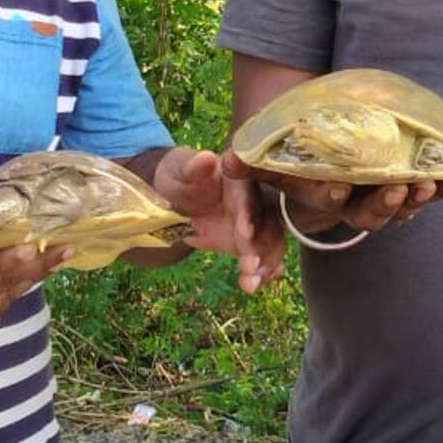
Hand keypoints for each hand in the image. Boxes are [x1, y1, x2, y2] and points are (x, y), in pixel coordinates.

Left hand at [156, 147, 283, 292]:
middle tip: (250, 266)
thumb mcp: (180, 170)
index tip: (245, 232)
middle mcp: (253, 202)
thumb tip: (206, 158)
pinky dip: (262, 273)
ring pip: (267, 244)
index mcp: (240, 180)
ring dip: (263, 265)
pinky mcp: (247, 243)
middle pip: (266, 224)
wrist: (174, 197)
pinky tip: (257, 285)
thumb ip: (194, 167)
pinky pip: (259, 258)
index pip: (249, 197)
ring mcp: (253, 224)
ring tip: (250, 284)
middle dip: (261, 247)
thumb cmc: (179, 176)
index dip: (249, 215)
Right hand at [224, 150, 442, 237]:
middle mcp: (347, 205)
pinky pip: (424, 195)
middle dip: (385, 205)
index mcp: (316, 196)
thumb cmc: (289, 154)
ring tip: (431, 183)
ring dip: (417, 198)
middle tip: (400, 188)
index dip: (329, 195)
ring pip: (399, 209)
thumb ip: (247, 162)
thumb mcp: (262, 159)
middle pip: (367, 214)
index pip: (320, 200)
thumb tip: (225, 162)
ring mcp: (376, 200)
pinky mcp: (403, 191)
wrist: (317, 146)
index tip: (341, 186)